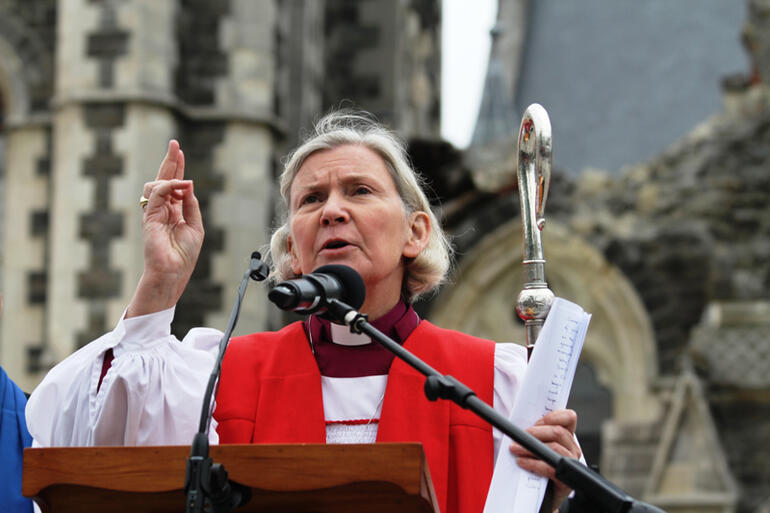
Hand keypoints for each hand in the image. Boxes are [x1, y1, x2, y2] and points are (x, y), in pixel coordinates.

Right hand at [126, 140, 203, 317]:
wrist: (173, 271)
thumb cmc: (184, 254)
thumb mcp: (195, 226)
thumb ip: (191, 205)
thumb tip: (188, 184)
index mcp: (173, 212)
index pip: (174, 185)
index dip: (176, 168)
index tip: (179, 151)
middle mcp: (162, 210)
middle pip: (164, 179)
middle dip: (170, 161)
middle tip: (174, 144)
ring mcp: (154, 213)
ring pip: (156, 184)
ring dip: (172, 177)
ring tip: (184, 181)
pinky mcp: (149, 217)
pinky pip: (156, 194)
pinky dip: (168, 186)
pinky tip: (180, 184)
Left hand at [509, 409, 580, 510]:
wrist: (541, 495)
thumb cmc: (537, 467)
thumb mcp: (538, 446)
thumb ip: (536, 433)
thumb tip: (519, 424)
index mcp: (567, 437)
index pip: (569, 418)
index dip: (556, 415)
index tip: (540, 420)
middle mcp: (572, 449)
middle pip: (559, 432)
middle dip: (536, 432)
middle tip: (519, 436)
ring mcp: (571, 465)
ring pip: (554, 448)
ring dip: (530, 447)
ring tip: (514, 449)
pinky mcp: (566, 481)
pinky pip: (550, 467)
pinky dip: (533, 463)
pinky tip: (521, 462)